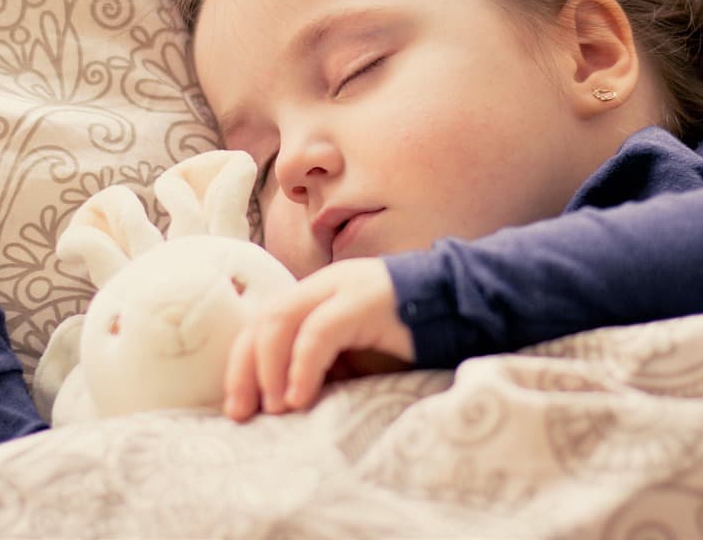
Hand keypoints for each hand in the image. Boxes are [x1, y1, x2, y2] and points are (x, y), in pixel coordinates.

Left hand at [222, 258, 414, 420]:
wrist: (463, 309)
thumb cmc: (410, 341)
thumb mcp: (356, 357)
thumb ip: (322, 368)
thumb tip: (282, 407)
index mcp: (316, 297)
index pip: (262, 324)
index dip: (242, 365)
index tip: (238, 409)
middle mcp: (323, 287)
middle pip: (263, 320)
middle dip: (245, 369)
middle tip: (243, 414)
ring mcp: (343, 289)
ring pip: (281, 319)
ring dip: (268, 368)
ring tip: (274, 408)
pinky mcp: (364, 301)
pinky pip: (320, 331)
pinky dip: (302, 365)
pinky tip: (299, 397)